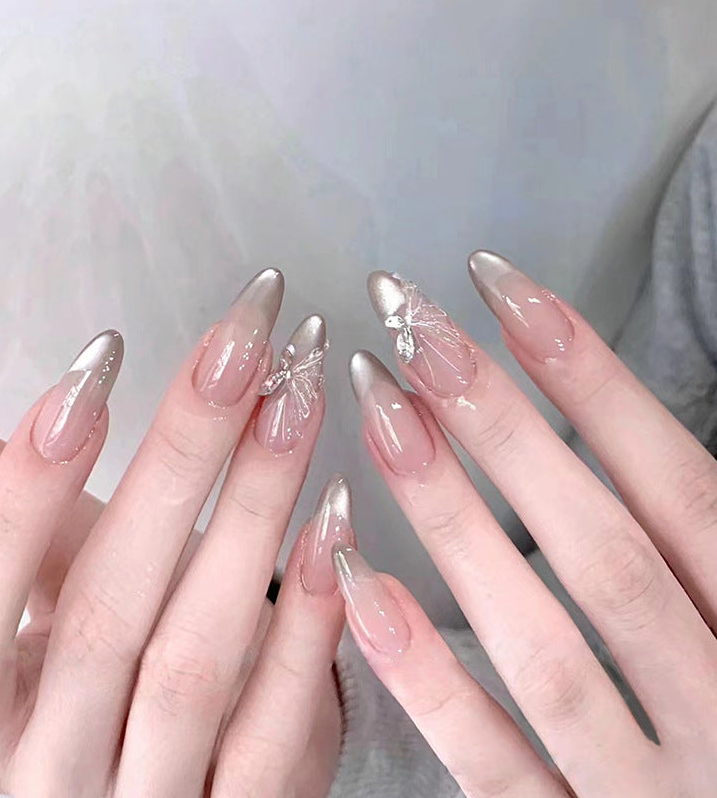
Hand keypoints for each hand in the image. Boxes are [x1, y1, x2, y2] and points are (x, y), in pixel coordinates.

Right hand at [0, 269, 345, 797]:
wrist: (176, 796)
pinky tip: (335, 515)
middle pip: (106, 612)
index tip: (95, 366)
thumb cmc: (109, 691)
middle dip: (178, 459)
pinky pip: (281, 716)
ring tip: (297, 399)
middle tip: (242, 346)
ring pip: (198, 653)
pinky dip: (309, 613)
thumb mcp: (47, 624)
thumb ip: (14, 545)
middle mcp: (59, 774)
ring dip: (254, 510)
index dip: (23, 495)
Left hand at [336, 252, 716, 795]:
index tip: (502, 289)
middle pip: (602, 548)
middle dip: (503, 427)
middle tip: (414, 329)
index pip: (679, 486)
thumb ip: (696, 542)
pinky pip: (494, 764)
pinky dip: (427, 672)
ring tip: (379, 413)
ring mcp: (647, 788)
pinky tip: (355, 578)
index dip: (592, 378)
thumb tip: (623, 415)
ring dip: (453, 521)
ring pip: (544, 645)